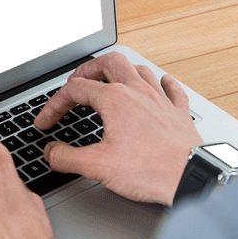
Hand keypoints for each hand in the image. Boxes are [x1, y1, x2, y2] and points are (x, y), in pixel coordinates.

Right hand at [34, 53, 203, 205]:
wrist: (190, 176)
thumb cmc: (150, 170)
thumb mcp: (97, 166)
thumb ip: (67, 157)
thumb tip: (51, 152)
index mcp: (115, 100)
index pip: (75, 90)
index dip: (54, 105)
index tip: (47, 122)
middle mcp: (138, 92)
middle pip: (109, 62)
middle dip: (89, 69)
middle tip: (77, 81)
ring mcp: (161, 100)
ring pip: (139, 69)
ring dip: (122, 71)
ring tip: (111, 79)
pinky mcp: (178, 112)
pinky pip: (171, 88)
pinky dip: (161, 83)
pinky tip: (160, 84)